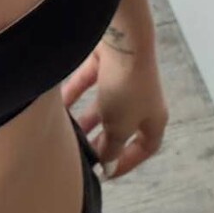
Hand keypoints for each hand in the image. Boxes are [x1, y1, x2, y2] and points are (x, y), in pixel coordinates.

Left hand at [62, 40, 168, 180]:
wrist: (124, 40)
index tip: (108, 173)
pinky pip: (92, 82)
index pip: (146, 146)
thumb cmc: (127, 89)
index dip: (128, 162)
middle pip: (123, 126)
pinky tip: (59, 104)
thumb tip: (108, 163)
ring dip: (88, 118)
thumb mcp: (119, 126)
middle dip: (103, 140)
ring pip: (106, 104)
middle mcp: (143, 99)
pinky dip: (77, 92)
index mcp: (154, 118)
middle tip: (84, 154)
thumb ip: (112, 147)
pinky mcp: (109, 60)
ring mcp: (126, 78)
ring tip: (69, 133)